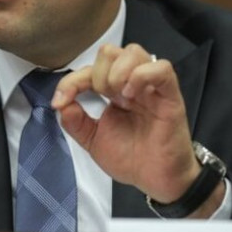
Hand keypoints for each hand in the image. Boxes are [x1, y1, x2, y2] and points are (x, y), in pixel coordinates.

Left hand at [52, 43, 200, 203]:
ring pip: (134, 52)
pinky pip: (162, 68)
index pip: (89, 68)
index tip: (60, 101)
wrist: (156, 180)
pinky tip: (133, 95)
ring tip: (120, 98)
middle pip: (110, 51)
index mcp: (113, 91)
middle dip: (98, 74)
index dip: (71, 81)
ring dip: (118, 72)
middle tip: (104, 99)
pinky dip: (142, 76)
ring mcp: (152, 87)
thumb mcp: (93, 141)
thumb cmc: (131, 158)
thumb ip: (75, 123)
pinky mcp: (170, 95)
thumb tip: (61, 104)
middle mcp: (131, 83)